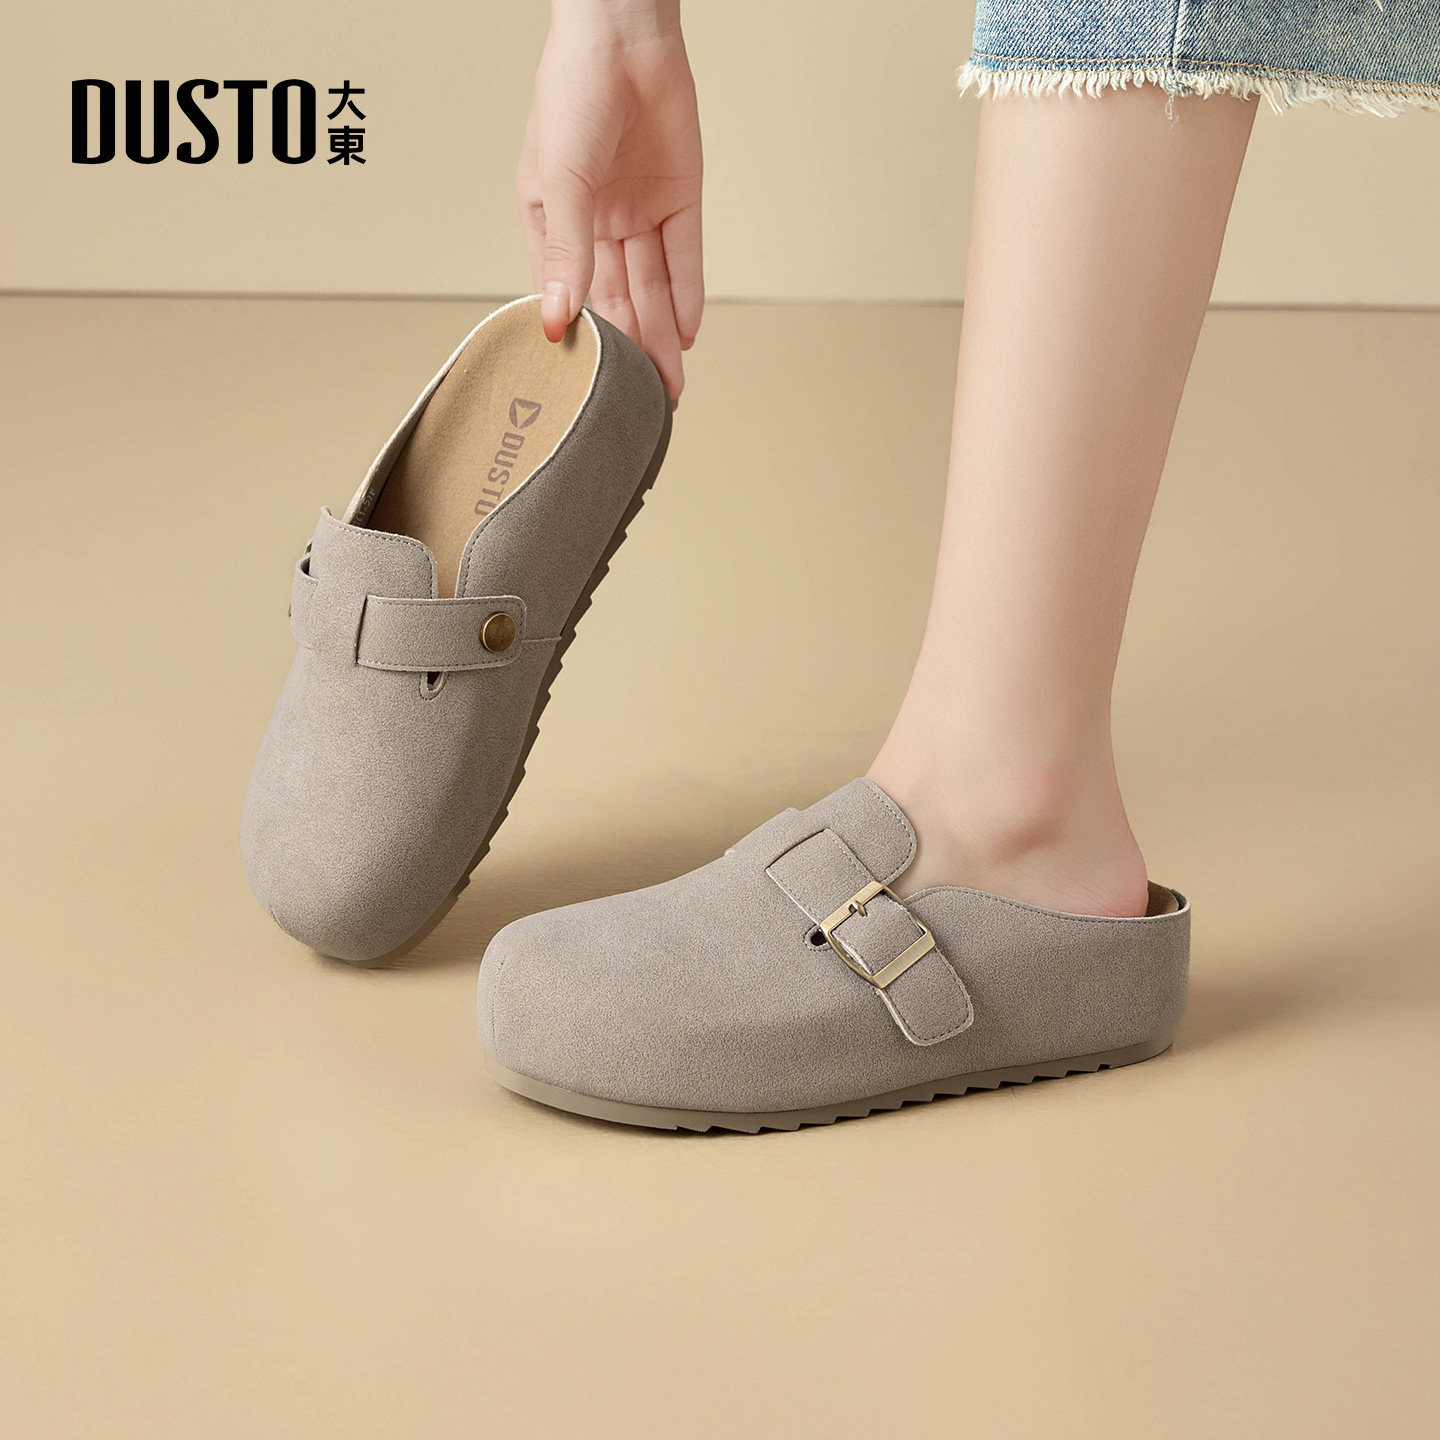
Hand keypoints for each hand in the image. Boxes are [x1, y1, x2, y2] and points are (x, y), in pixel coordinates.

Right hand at [518, 0, 702, 397]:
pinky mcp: (679, 197)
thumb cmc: (571, 92)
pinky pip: (684, 255)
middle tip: (643, 401)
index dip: (581, 336)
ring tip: (670, 383)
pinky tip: (688, 333)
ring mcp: (639, 212)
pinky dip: (688, 293)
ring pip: (653, 286)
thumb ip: (567, 251)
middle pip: (617, 298)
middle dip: (632, 349)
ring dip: (663, 334)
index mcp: (555, 220)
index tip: (586, 384)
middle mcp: (598, 223)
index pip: (568, 292)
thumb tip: (561, 318)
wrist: (623, 35)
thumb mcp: (559, 180)